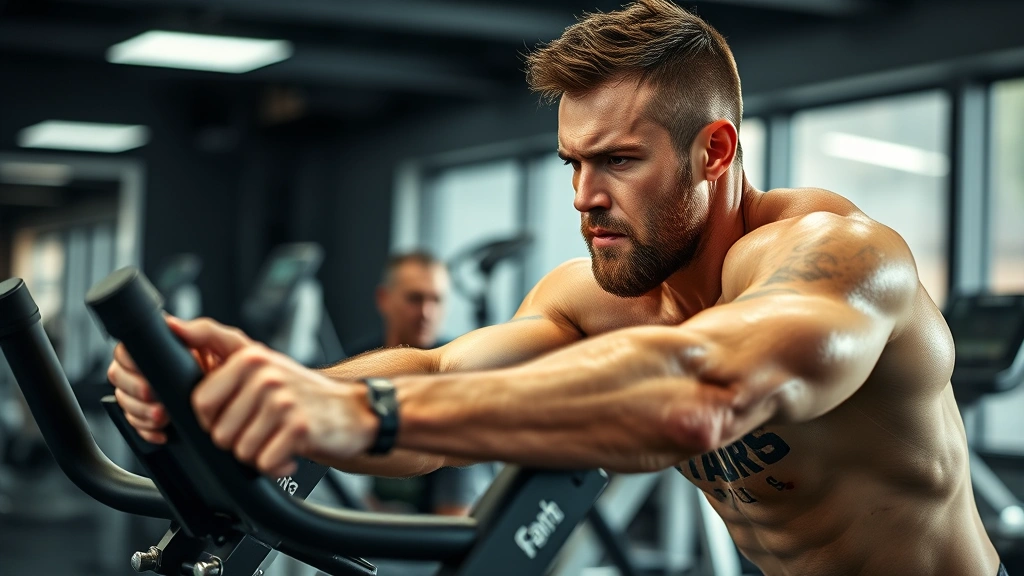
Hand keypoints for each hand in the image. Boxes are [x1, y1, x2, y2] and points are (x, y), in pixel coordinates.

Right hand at [108, 316, 240, 443]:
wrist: (259, 403)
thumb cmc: (246, 370)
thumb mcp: (232, 346)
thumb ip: (206, 331)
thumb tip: (172, 323)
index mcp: (168, 348)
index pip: (129, 350)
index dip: (130, 362)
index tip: (146, 376)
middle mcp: (156, 369)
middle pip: (120, 376)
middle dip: (133, 391)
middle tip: (155, 399)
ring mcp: (155, 395)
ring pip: (124, 401)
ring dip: (138, 412)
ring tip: (163, 417)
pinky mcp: (159, 418)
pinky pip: (136, 425)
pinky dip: (145, 430)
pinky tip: (163, 433)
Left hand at [187, 321, 377, 477]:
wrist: (353, 410)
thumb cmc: (300, 390)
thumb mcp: (259, 359)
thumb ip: (215, 342)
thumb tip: (173, 325)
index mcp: (249, 357)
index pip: (201, 402)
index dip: (212, 420)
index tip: (234, 416)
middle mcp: (265, 375)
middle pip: (219, 432)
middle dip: (238, 440)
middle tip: (263, 429)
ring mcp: (283, 401)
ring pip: (241, 450)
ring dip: (258, 454)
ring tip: (277, 438)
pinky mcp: (300, 428)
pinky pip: (265, 462)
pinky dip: (277, 466)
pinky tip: (290, 452)